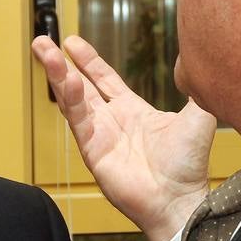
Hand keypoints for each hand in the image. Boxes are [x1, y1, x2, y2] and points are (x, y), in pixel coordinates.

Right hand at [31, 34, 215, 240]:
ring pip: (73, 100)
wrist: (181, 199)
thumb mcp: (198, 117)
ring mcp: (100, 137)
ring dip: (57, 75)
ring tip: (44, 51)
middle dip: (60, 64)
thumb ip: (195, 90)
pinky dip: (70, 100)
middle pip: (80, 86)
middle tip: (42, 41)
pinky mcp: (93, 152)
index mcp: (133, 111)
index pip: (104, 80)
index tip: (71, 42)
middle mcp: (112, 122)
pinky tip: (65, 80)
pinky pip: (79, 121)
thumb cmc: (190, 166)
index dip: (88, 61)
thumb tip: (198, 65)